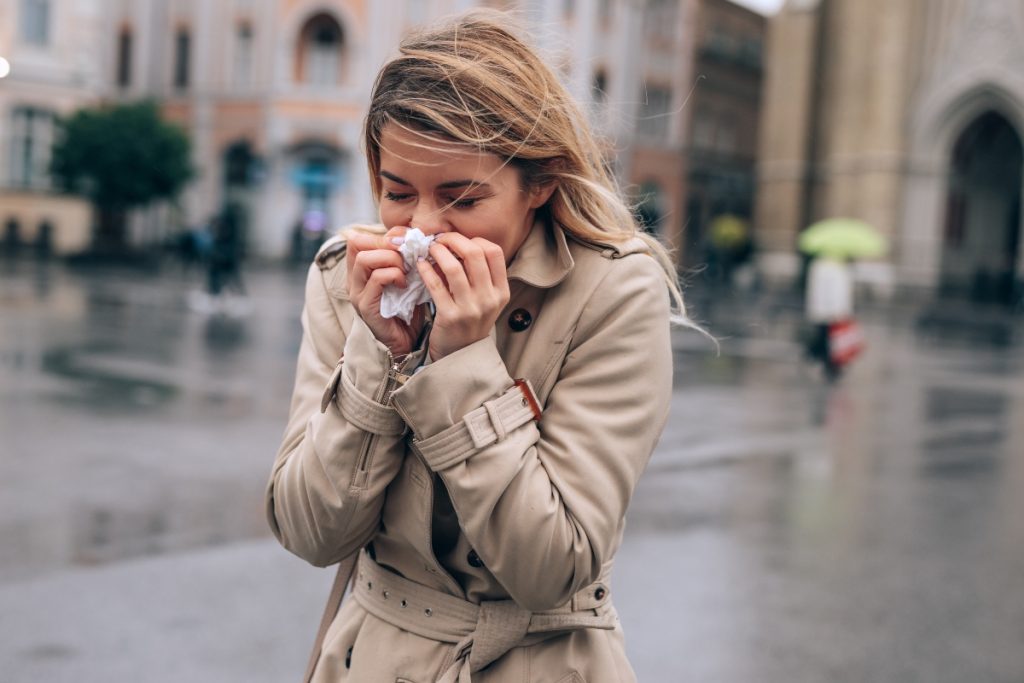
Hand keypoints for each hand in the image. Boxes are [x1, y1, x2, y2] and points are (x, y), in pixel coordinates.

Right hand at [346, 226, 424, 356]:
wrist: (405, 345)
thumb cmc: (406, 311)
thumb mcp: (405, 279)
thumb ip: (404, 259)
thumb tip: (414, 237)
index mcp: (360, 271)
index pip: (358, 238)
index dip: (383, 234)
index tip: (405, 241)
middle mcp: (353, 280)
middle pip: (357, 243)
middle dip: (386, 244)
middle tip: (407, 254)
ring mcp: (357, 293)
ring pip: (365, 259)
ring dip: (391, 259)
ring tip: (406, 270)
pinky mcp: (365, 306)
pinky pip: (377, 279)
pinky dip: (394, 275)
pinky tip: (405, 284)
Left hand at [416, 233, 509, 360]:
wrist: (461, 357)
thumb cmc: (470, 322)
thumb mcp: (485, 300)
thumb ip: (478, 275)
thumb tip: (456, 244)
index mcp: (501, 292)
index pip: (494, 252)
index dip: (475, 240)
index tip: (460, 241)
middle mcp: (489, 299)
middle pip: (475, 253)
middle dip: (454, 240)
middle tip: (440, 239)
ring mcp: (470, 308)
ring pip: (454, 266)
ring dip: (438, 252)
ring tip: (430, 249)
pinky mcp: (450, 316)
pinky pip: (435, 285)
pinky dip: (425, 270)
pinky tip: (420, 264)